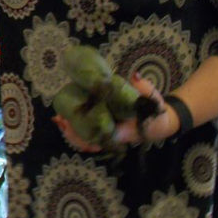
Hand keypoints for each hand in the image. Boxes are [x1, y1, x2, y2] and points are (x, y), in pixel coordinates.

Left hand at [53, 73, 180, 151]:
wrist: (159, 122)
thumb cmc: (155, 112)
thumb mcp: (153, 100)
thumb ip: (144, 88)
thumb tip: (134, 76)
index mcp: (123, 132)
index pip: (102, 136)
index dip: (86, 134)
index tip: (73, 125)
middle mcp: (113, 136)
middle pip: (89, 141)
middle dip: (73, 133)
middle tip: (60, 120)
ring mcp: (107, 134)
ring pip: (86, 139)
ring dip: (71, 131)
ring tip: (58, 119)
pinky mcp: (104, 129)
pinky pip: (88, 132)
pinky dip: (76, 127)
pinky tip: (64, 118)